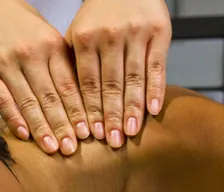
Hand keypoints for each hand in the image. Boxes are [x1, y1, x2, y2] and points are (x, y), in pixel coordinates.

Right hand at [0, 0, 89, 154]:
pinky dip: (14, 118)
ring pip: (27, 101)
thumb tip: (85, 102)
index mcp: (52, 45)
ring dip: (41, 128)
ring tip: (52, 148)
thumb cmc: (22, 28)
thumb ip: (63, 66)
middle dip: (63, 126)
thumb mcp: (48, 38)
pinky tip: (24, 135)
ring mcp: (7, 64)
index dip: (79, 112)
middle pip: (50, 97)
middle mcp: (31, 54)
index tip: (87, 134)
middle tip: (72, 149)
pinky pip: (2, 100)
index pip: (69, 85)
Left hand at [65, 0, 171, 147]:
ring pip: (134, 78)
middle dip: (111, 116)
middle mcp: (110, 35)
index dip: (90, 111)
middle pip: (111, 84)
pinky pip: (157, 65)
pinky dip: (155, 89)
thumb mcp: (77, 36)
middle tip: (111, 142)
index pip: (87, 83)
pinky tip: (152, 111)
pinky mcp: (159, 31)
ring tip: (129, 133)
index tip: (91, 135)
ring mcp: (136, 33)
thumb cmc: (96, 17)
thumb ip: (73, 66)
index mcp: (85, 38)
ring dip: (132, 109)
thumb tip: (64, 108)